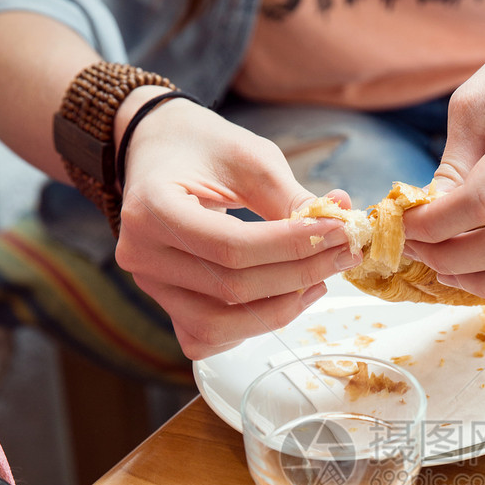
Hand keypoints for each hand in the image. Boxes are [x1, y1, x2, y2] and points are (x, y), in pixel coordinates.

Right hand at [115, 97, 354, 357]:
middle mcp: (141, 254)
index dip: (291, 248)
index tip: (337, 232)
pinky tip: (282, 300)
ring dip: (278, 310)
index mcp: (152, 207)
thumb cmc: (202, 147)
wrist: (158, 149)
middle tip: (343, 254)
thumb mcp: (249, 158)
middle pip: (230, 289)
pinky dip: (248, 328)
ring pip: (218, 325)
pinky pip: (206, 337)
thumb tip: (343, 223)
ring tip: (316, 281)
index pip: (231, 247)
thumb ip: (291, 198)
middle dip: (298, 275)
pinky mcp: (164, 304)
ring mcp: (149, 285)